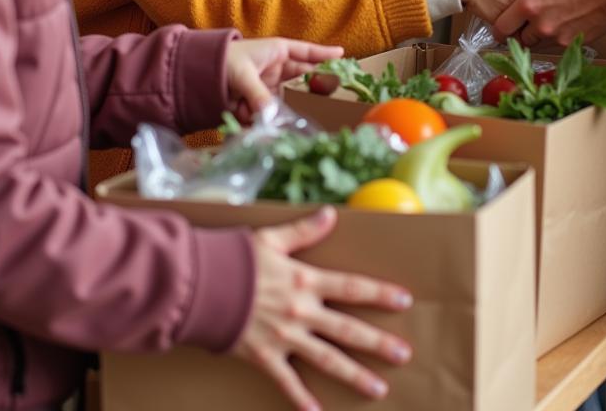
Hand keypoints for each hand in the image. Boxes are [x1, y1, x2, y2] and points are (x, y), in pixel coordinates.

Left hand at [226, 38, 343, 123]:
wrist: (193, 72)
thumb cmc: (221, 61)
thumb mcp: (242, 74)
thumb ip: (258, 95)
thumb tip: (272, 116)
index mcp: (276, 51)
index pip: (306, 52)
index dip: (324, 54)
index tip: (343, 56)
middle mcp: (276, 69)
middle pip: (303, 79)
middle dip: (313, 88)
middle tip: (330, 96)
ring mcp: (268, 86)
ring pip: (286, 100)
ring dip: (283, 110)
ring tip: (286, 116)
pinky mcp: (257, 103)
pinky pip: (269, 113)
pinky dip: (265, 119)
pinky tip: (258, 122)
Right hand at [233, 206, 411, 409]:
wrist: (200, 287)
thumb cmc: (234, 259)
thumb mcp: (271, 239)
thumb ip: (304, 230)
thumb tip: (331, 213)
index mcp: (305, 280)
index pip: (352, 287)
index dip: (379, 293)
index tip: (405, 300)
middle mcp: (301, 311)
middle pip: (348, 330)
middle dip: (378, 343)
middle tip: (403, 355)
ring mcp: (285, 338)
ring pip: (327, 360)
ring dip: (354, 375)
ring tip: (378, 389)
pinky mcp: (265, 357)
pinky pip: (287, 383)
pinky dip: (302, 401)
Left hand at [493, 0, 605, 46]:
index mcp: (529, 3)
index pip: (501, 28)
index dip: (500, 25)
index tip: (505, 20)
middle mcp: (541, 25)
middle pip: (519, 39)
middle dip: (521, 31)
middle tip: (528, 19)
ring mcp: (558, 37)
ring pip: (539, 43)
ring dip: (540, 34)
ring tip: (550, 16)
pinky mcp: (575, 43)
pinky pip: (558, 45)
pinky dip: (558, 36)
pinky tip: (565, 20)